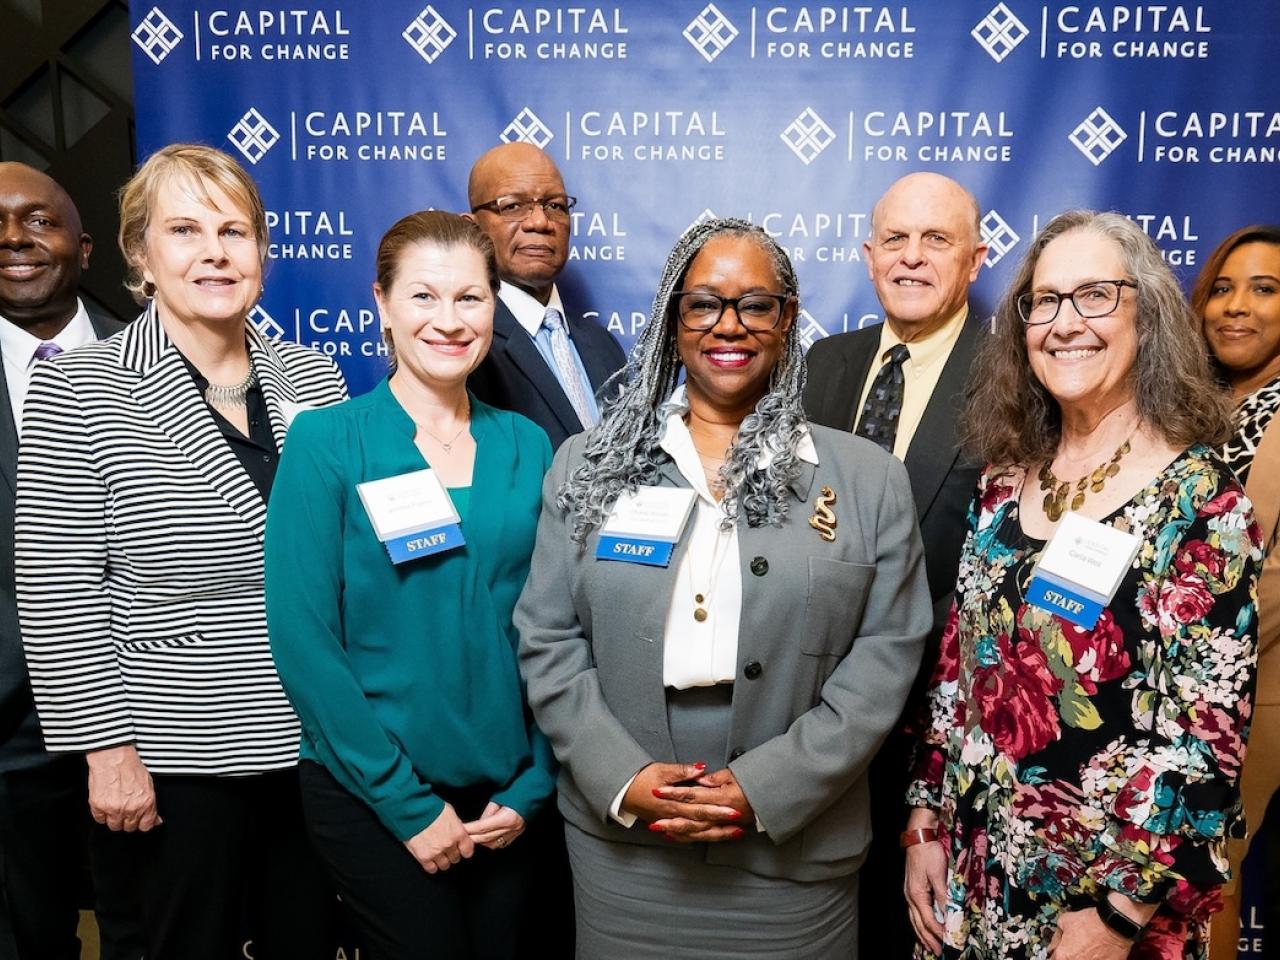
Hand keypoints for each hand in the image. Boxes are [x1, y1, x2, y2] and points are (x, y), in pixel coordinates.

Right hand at [86, 745, 159, 831]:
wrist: (113, 756)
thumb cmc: (130, 766)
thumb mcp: (149, 784)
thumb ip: (152, 805)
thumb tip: (156, 820)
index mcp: (146, 803)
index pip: (146, 826)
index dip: (142, 823)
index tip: (139, 820)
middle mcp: (131, 808)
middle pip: (129, 827)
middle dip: (128, 820)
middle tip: (126, 808)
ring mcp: (114, 809)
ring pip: (114, 826)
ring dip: (115, 818)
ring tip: (116, 805)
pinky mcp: (98, 806)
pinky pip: (99, 819)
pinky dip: (102, 814)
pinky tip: (106, 803)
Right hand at [403, 804, 474, 873]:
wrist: (413, 810)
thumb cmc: (430, 807)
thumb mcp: (450, 813)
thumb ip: (455, 826)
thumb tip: (457, 831)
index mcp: (458, 833)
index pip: (468, 850)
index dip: (464, 850)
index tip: (461, 849)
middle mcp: (449, 844)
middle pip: (455, 858)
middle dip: (451, 854)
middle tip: (445, 848)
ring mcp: (436, 852)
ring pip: (444, 865)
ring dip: (441, 860)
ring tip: (436, 853)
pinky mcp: (424, 857)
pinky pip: (431, 869)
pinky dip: (431, 865)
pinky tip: (429, 859)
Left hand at [464, 802, 525, 850]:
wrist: (530, 796)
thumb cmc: (514, 794)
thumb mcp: (497, 801)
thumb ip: (487, 813)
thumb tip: (477, 824)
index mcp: (507, 818)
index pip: (483, 827)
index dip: (470, 829)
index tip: (460, 829)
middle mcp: (512, 828)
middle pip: (486, 837)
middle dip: (472, 837)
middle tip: (461, 836)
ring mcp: (515, 833)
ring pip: (492, 844)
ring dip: (481, 841)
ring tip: (471, 837)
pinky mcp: (516, 836)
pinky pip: (499, 844)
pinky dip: (490, 842)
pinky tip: (484, 838)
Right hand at [621, 762, 741, 841]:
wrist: (624, 791)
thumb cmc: (642, 778)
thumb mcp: (662, 770)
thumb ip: (683, 771)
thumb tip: (701, 769)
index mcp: (672, 803)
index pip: (699, 808)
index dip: (717, 811)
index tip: (733, 811)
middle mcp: (673, 816)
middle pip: (701, 823)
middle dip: (722, 825)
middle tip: (740, 824)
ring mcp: (670, 823)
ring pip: (697, 833)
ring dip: (716, 834)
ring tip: (734, 834)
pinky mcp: (668, 826)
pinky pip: (686, 836)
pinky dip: (701, 838)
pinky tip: (713, 838)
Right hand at [903, 808, 944, 954]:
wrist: (918, 835)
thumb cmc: (928, 852)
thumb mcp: (939, 874)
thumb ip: (943, 895)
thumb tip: (949, 914)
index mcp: (917, 894)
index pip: (928, 920)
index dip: (938, 933)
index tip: (949, 942)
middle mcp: (910, 896)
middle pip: (918, 924)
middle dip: (927, 939)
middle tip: (937, 952)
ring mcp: (909, 892)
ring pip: (914, 919)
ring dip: (921, 934)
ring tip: (928, 945)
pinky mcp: (912, 888)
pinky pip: (914, 912)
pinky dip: (919, 923)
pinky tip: (923, 925)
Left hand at [1048, 908, 1134, 958]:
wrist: (1115, 924)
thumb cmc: (1093, 922)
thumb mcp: (1065, 920)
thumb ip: (1056, 936)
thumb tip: (1054, 944)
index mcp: (1063, 956)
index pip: (1052, 959)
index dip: (1056, 954)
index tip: (1058, 953)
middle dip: (1068, 956)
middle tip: (1074, 949)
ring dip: (1081, 957)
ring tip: (1087, 949)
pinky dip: (1095, 958)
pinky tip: (1096, 953)